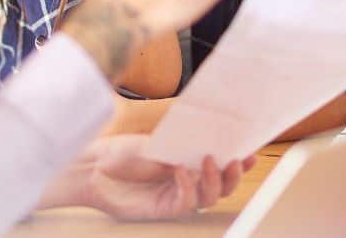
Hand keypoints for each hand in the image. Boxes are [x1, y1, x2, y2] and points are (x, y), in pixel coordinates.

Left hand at [83, 135, 253, 219]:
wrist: (93, 166)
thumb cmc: (122, 152)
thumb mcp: (158, 141)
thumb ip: (183, 144)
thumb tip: (212, 137)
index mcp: (188, 164)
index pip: (219, 166)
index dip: (238, 161)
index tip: (252, 150)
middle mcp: (185, 183)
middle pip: (220, 187)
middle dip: (233, 175)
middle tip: (237, 160)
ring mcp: (174, 197)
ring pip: (207, 198)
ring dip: (213, 180)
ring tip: (209, 161)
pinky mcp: (162, 209)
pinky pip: (184, 202)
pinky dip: (188, 186)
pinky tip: (181, 171)